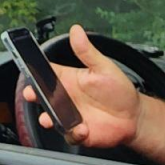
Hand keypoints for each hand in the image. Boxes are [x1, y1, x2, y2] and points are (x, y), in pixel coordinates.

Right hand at [22, 24, 141, 148]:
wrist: (134, 116)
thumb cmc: (119, 90)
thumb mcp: (104, 67)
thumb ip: (87, 51)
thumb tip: (76, 30)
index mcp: (70, 79)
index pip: (47, 73)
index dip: (36, 72)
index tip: (30, 71)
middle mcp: (67, 98)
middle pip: (43, 96)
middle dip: (34, 95)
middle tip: (33, 94)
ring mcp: (70, 116)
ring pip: (51, 117)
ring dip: (48, 117)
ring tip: (49, 117)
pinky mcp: (78, 132)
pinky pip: (69, 134)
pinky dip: (73, 133)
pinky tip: (82, 128)